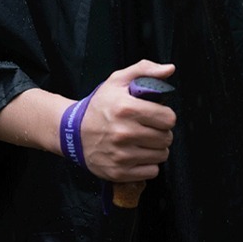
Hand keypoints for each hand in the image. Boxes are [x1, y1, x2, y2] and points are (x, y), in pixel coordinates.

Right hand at [80, 60, 175, 181]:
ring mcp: (121, 155)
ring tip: (141, 141)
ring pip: (161, 155)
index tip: (156, 116)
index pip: (168, 118)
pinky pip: (152, 172)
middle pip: (166, 138)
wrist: (73, 132)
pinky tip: (136, 154)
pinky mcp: (118, 172)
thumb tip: (170, 69)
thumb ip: (145, 70)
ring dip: (155, 148)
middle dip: (161, 132)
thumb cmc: (99, 106)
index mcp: (125, 108)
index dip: (165, 116)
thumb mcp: (117, 81)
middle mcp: (123, 132)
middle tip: (147, 128)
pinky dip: (147, 164)